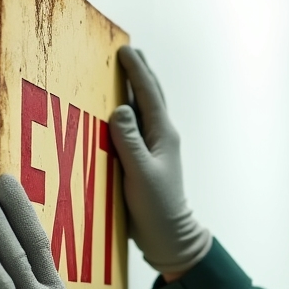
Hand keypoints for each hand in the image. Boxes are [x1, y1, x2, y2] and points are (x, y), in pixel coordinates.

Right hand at [110, 46, 211, 274]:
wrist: (169, 237)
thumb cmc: (157, 208)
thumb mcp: (140, 173)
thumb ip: (129, 141)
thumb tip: (120, 108)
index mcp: (163, 136)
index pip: (149, 96)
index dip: (136, 72)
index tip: (125, 50)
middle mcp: (161, 138)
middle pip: (150, 98)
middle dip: (140, 74)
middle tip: (128, 52)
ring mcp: (154, 150)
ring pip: (144, 113)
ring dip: (135, 91)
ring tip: (125, 73)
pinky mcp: (145, 163)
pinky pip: (135, 130)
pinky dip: (128, 115)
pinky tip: (119, 113)